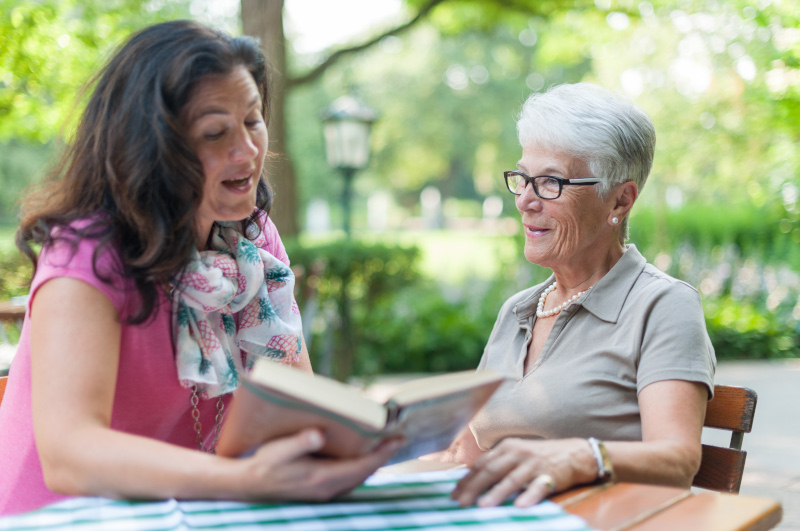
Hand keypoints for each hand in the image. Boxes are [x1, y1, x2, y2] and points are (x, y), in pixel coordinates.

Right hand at [239, 428, 402, 500]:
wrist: (248, 486)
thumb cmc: (263, 464)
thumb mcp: (277, 450)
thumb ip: (299, 443)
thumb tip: (318, 434)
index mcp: (321, 477)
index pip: (361, 467)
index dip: (381, 454)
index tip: (398, 439)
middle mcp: (327, 489)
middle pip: (365, 474)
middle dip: (382, 457)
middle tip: (399, 438)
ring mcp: (325, 492)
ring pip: (358, 479)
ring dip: (373, 463)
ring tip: (386, 445)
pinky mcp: (321, 491)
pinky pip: (349, 480)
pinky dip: (360, 468)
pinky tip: (362, 456)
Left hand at [451, 438, 594, 507]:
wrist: (574, 454)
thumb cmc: (540, 457)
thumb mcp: (516, 454)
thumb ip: (497, 464)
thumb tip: (472, 480)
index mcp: (507, 447)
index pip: (481, 464)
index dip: (467, 479)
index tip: (454, 494)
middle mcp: (518, 453)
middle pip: (491, 471)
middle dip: (474, 488)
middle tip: (461, 502)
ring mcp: (534, 464)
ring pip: (511, 480)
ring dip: (496, 493)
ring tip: (483, 506)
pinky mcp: (550, 475)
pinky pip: (538, 487)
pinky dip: (529, 496)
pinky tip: (520, 506)